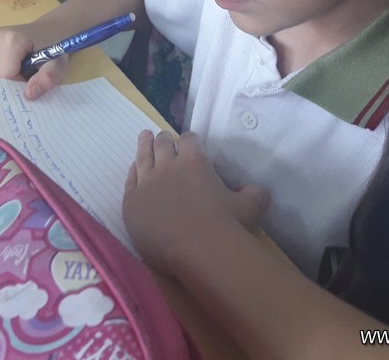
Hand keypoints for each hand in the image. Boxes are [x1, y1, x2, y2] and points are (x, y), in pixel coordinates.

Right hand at [0, 25, 68, 98]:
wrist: (48, 30)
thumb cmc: (52, 49)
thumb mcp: (57, 65)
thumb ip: (47, 79)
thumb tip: (29, 94)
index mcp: (13, 39)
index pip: (3, 76)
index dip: (14, 86)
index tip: (28, 82)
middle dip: (3, 85)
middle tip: (21, 79)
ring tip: (15, 72)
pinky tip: (5, 69)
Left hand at [123, 130, 268, 272]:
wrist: (199, 250)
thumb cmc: (227, 226)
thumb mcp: (250, 206)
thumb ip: (254, 193)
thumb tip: (259, 190)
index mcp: (194, 161)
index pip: (189, 140)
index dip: (189, 140)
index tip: (189, 143)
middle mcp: (168, 166)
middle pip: (162, 143)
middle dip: (164, 139)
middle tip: (163, 138)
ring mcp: (147, 183)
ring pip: (143, 156)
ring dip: (145, 145)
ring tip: (144, 137)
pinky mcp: (133, 202)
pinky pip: (130, 180)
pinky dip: (133, 172)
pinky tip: (134, 169)